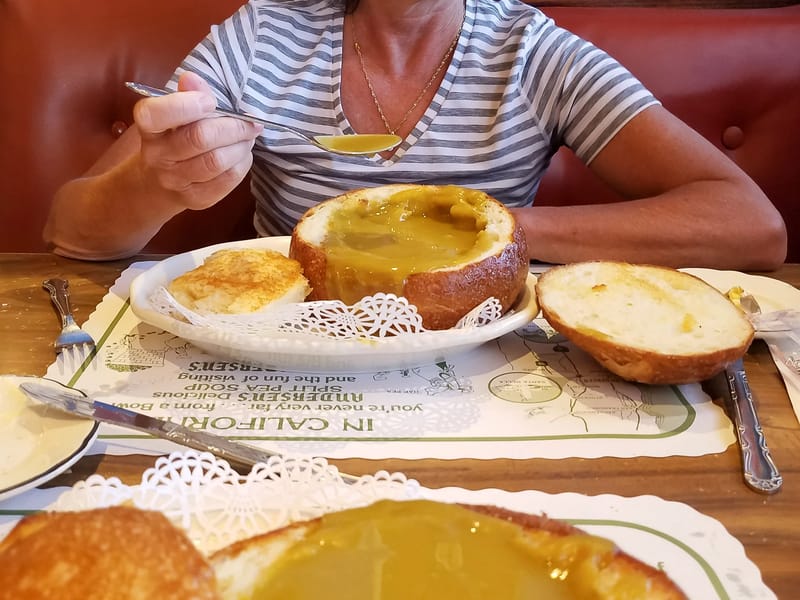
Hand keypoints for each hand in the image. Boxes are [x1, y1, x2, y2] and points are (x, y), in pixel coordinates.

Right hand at [133, 71, 262, 210]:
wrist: (158, 184)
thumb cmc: (172, 139)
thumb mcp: (174, 114)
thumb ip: (187, 95)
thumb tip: (193, 79)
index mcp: (149, 129)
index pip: (155, 114)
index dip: (186, 105)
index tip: (209, 101)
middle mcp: (158, 157)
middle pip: (199, 138)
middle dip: (232, 126)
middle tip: (249, 122)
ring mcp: (176, 181)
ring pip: (216, 161)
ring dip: (241, 145)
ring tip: (248, 136)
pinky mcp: (197, 199)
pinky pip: (227, 179)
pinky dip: (242, 162)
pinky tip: (242, 154)